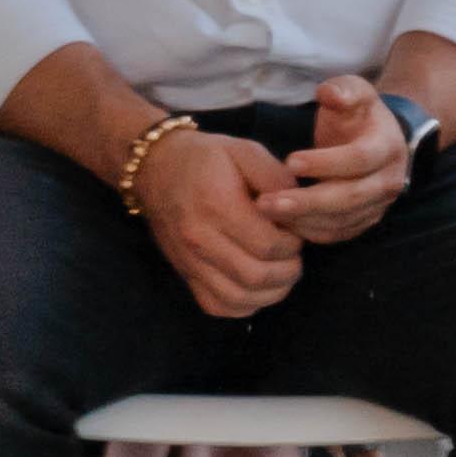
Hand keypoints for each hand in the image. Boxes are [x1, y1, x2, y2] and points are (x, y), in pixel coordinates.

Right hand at [131, 123, 303, 317]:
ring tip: (282, 274)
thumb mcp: (245, 150)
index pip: (266, 245)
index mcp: (218, 206)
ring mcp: (189, 262)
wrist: (156, 169)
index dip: (292, 245)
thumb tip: (299, 208)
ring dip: (270, 293)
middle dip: (287, 272)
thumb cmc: (206, 158)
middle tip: (295, 257)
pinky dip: (244, 305)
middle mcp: (200, 240)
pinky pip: (216, 306)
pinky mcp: (185, 275)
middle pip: (254, 276)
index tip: (297, 233)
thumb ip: (276, 178)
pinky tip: (258, 288)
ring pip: (237, 298)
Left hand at [273, 75, 420, 246]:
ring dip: (303, 220)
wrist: (380, 140)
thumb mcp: (355, 91)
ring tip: (267, 212)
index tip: (289, 161)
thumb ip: (342, 89)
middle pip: (349, 197)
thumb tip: (327, 93)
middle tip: (266, 202)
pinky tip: (282, 223)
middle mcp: (389, 181)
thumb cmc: (358, 114)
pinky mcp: (365, 222)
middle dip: (306, 202)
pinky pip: (337, 234)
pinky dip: (309, 231)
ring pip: (341, 220)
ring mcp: (379, 206)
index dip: (325, 162)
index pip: (359, 159)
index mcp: (387, 146)